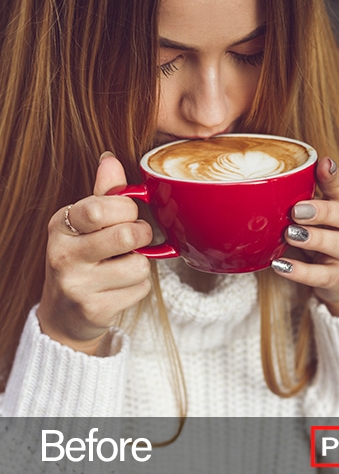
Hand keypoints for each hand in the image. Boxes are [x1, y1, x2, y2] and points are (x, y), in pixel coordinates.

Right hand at [37, 153, 153, 353]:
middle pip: (126, 235)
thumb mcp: (85, 224)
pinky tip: (120, 286)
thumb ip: (103, 194)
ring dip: (141, 265)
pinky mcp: (95, 309)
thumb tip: (110, 159)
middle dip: (142, 234)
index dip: (127, 209)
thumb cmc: (83, 258)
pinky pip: (141, 289)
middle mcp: (63, 255)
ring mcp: (77, 285)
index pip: (101, 207)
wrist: (65, 313)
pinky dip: (139, 286)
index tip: (128, 214)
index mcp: (61, 225)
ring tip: (123, 265)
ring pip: (139, 265)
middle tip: (136, 239)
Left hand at [271, 157, 338, 317]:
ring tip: (290, 234)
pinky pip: (322, 276)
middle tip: (297, 210)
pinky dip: (301, 271)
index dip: (335, 176)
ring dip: (314, 238)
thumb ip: (307, 190)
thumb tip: (274, 175)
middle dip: (324, 211)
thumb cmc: (332, 231)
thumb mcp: (327, 207)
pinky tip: (280, 265)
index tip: (323, 164)